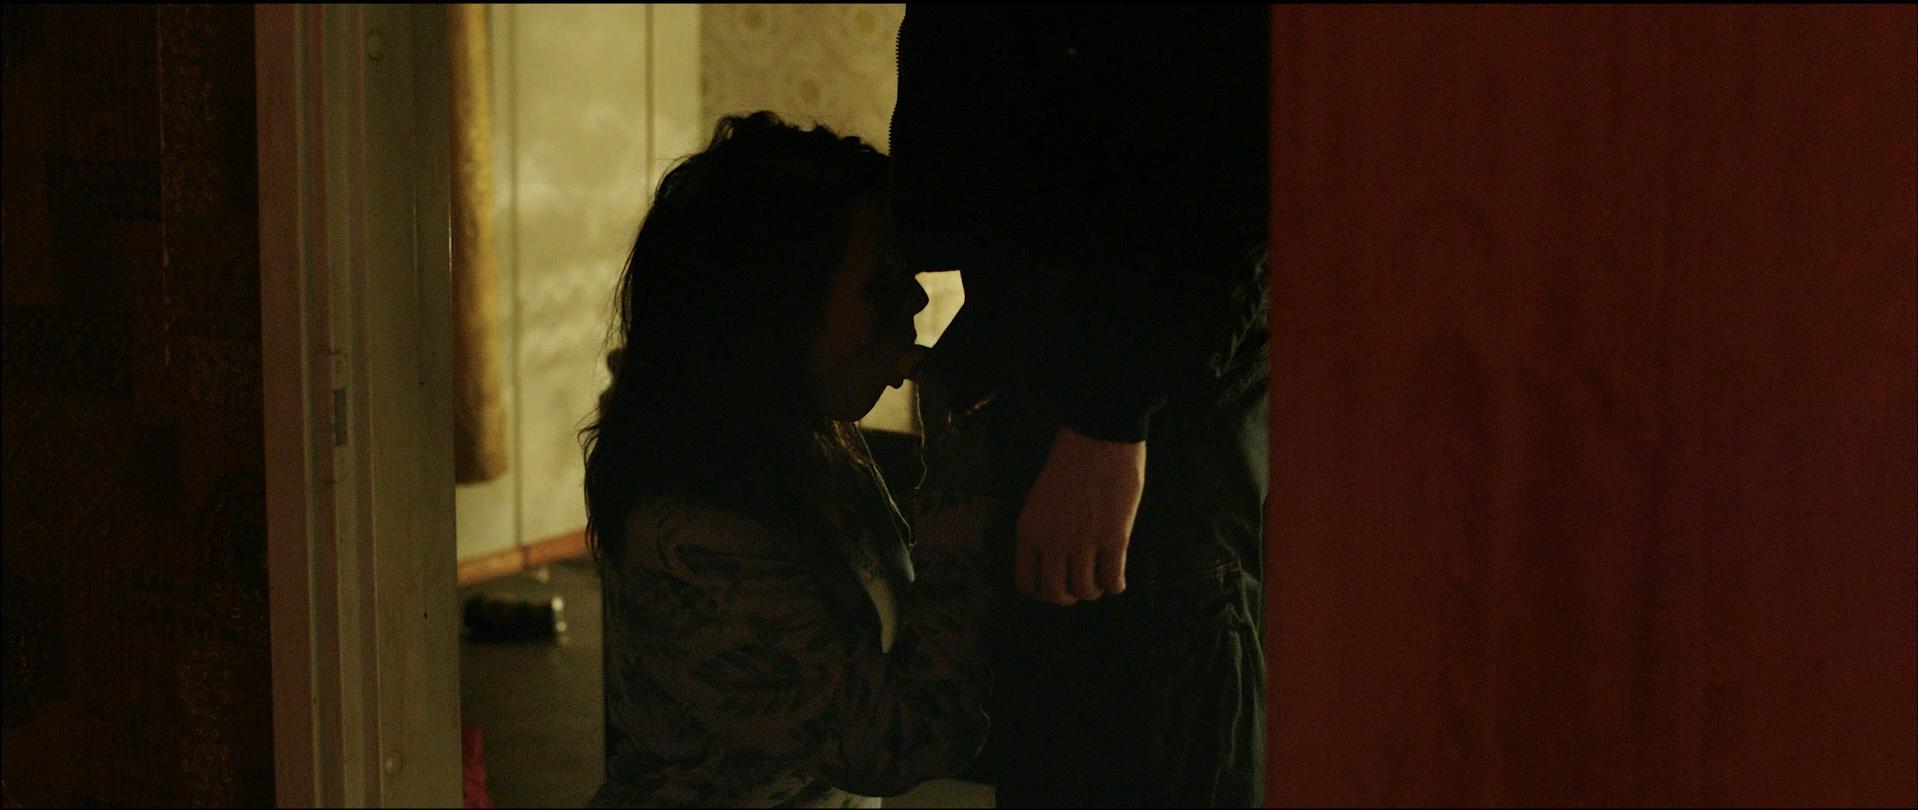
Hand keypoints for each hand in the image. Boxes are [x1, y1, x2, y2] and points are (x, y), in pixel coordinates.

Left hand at [1015, 427, 1144, 604]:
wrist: (1099, 438)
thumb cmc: (1071, 463)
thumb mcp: (1041, 499)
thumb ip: (1043, 531)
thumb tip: (1054, 563)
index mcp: (1029, 531)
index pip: (1026, 583)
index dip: (1041, 590)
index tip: (1054, 584)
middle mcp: (1052, 542)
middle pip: (1056, 594)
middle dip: (1069, 596)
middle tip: (1079, 585)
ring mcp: (1083, 543)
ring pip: (1085, 591)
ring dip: (1093, 590)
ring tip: (1099, 578)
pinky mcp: (1113, 539)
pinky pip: (1112, 580)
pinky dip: (1115, 585)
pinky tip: (1117, 579)